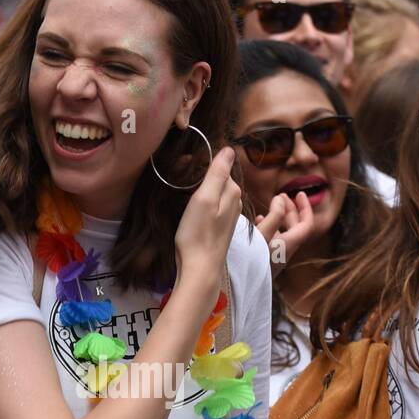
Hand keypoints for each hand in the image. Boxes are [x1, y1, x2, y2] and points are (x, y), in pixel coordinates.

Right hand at [174, 146, 240, 288]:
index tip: (185, 172)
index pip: (220, 166)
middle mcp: (236, 202)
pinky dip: (203, 206)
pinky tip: (192, 215)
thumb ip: (217, 173)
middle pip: (219, 180)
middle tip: (182, 187)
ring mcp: (230, 216)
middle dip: (203, 179)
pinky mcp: (222, 228)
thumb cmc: (198, 234)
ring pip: (216, 194)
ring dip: (202, 193)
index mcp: (232, 191)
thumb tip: (228, 149)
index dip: (201, 167)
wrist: (200, 268)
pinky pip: (214, 207)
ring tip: (185, 201)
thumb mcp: (204, 198)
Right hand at [255, 190, 315, 272]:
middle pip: (296, 228)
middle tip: (281, 195)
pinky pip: (273, 240)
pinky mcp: (265, 260)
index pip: (307, 225)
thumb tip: (281, 198)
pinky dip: (270, 226)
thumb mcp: (261, 234)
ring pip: (284, 233)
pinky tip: (258, 220)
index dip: (306, 208)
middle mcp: (284, 252)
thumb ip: (273, 216)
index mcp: (287, 246)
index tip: (300, 193)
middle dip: (291, 209)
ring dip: (280, 217)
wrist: (235, 287)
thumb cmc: (248, 261)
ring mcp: (275, 257)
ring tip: (270, 205)